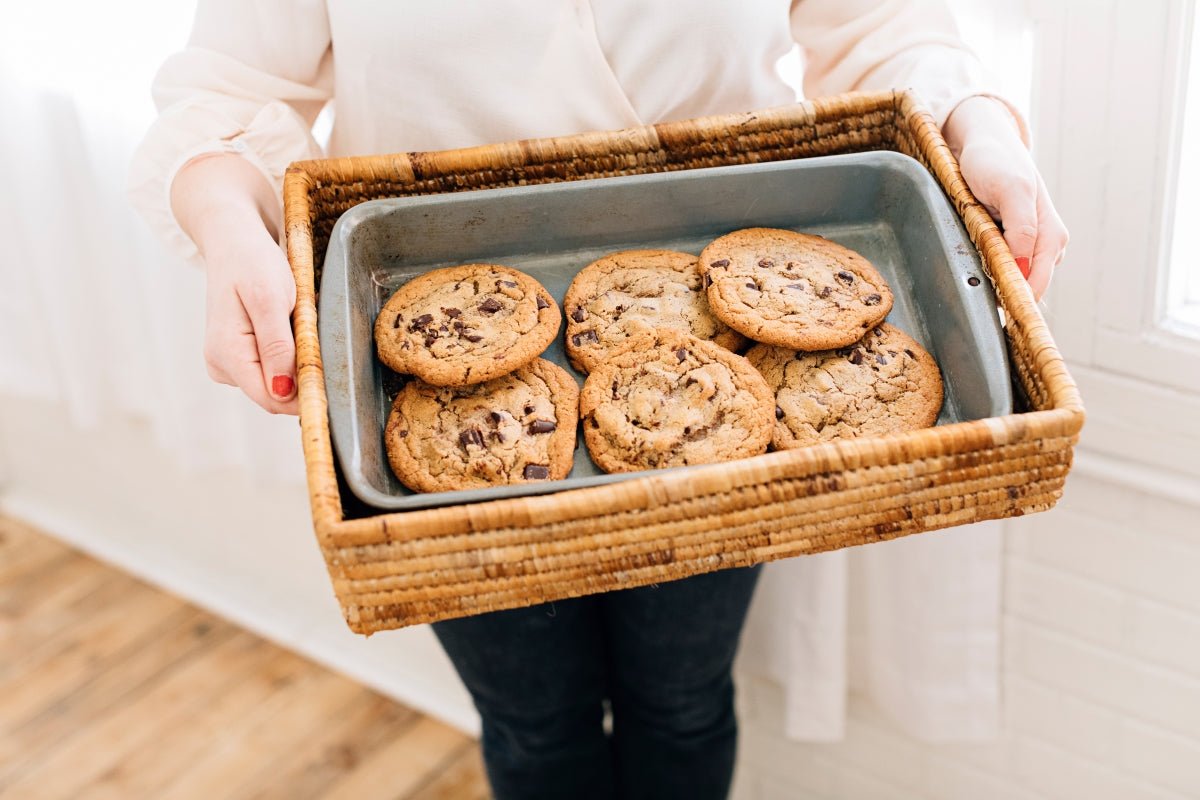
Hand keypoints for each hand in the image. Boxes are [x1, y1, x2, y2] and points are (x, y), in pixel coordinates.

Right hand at [200, 214, 298, 414]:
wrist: (233, 241)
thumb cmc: (252, 263)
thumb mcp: (270, 299)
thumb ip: (277, 347)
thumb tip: (283, 391)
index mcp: (227, 354)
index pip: (273, 399)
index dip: (306, 394)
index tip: (332, 373)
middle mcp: (222, 365)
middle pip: (276, 393)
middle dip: (302, 371)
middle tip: (309, 329)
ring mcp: (227, 362)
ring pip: (277, 381)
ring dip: (296, 358)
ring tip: (293, 320)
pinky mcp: (237, 356)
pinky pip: (272, 367)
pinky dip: (288, 351)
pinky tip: (286, 325)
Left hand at [943, 97, 1068, 300]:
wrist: (983, 143)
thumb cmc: (995, 162)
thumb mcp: (1011, 190)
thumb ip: (1022, 228)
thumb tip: (1023, 268)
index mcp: (1052, 236)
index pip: (1036, 284)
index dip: (1015, 300)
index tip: (990, 310)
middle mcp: (1046, 246)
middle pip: (1027, 289)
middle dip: (1003, 295)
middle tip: (974, 299)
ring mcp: (1029, 247)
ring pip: (1014, 282)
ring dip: (994, 285)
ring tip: (974, 279)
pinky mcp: (1011, 245)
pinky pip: (1002, 270)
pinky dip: (989, 273)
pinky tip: (975, 268)